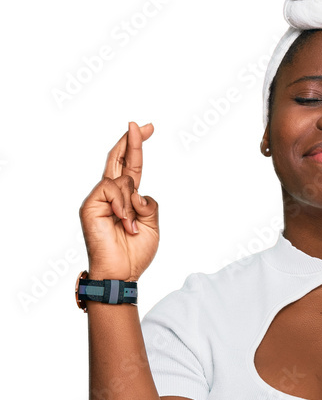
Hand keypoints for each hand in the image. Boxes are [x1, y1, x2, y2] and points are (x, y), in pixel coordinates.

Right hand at [79, 121, 158, 280]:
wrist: (121, 274)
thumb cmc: (135, 254)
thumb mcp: (153, 225)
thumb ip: (149, 204)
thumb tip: (138, 192)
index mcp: (126, 199)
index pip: (131, 167)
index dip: (137, 147)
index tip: (147, 128)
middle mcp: (110, 196)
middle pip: (117, 160)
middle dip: (131, 141)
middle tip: (141, 125)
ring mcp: (98, 199)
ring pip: (121, 180)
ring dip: (132, 204)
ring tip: (132, 227)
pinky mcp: (90, 205)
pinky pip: (112, 190)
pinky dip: (123, 206)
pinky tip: (125, 223)